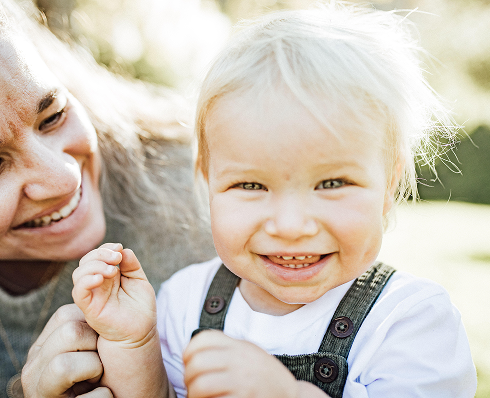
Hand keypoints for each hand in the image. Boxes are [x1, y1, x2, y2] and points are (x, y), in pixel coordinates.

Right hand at [22, 303, 112, 397]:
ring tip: (96, 378)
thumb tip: (106, 275)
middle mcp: (34, 364)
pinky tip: (101, 393)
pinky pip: (86, 396)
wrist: (119, 396)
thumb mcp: (92, 342)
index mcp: (45, 343)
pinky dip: (103, 395)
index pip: (68, 314)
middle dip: (94, 345)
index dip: (94, 324)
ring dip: (95, 369)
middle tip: (99, 361)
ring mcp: (38, 387)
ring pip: (65, 364)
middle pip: (68, 332)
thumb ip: (90, 320)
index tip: (101, 340)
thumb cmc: (107, 372)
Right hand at [72, 243, 155, 345]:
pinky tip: (101, 278)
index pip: (98, 255)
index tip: (119, 248)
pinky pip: (78, 292)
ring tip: (113, 270)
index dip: (106, 248)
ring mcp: (92, 295)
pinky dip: (86, 281)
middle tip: (116, 257)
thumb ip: (132, 265)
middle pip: (87, 261)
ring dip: (95, 265)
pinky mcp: (89, 308)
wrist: (141, 333)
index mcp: (108, 275)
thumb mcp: (139, 281)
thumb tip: (123, 250)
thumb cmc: (140, 308)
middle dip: (100, 254)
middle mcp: (97, 284)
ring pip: (79, 273)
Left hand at [183, 330, 299, 397]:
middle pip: (197, 363)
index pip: (203, 339)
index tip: (189, 362)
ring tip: (198, 396)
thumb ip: (225, 346)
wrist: (291, 396)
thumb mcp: (249, 351)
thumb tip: (191, 350)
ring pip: (201, 386)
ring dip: (193, 394)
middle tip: (192, 384)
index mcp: (239, 346)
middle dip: (188, 377)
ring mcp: (243, 383)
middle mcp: (241, 362)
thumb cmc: (264, 375)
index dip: (188, 351)